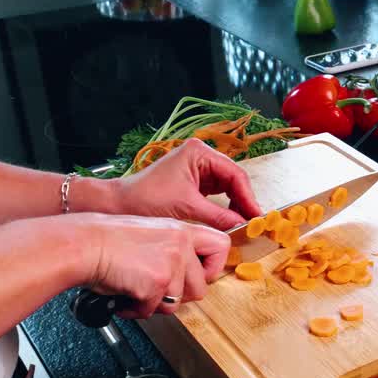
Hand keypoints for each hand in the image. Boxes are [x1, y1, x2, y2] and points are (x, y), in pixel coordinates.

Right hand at [75, 214, 229, 317]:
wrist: (84, 244)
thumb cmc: (107, 240)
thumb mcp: (151, 234)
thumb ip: (174, 250)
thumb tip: (187, 277)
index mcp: (182, 231)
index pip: (221, 246)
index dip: (213, 267)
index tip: (200, 275)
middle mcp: (181, 246)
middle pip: (201, 288)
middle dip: (178, 297)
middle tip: (156, 291)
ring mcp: (172, 264)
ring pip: (177, 304)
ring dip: (155, 304)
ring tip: (135, 290)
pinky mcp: (158, 283)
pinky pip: (153, 310)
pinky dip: (136, 309)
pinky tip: (125, 295)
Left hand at [116, 138, 261, 230]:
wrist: (120, 205)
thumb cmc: (146, 199)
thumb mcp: (186, 207)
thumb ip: (218, 215)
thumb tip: (243, 225)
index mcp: (199, 152)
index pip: (234, 173)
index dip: (248, 196)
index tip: (257, 216)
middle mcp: (201, 156)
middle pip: (234, 179)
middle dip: (244, 201)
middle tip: (254, 222)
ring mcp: (198, 168)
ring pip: (228, 187)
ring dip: (236, 205)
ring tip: (244, 223)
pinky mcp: (194, 182)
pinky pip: (218, 194)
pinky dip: (226, 207)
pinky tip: (231, 220)